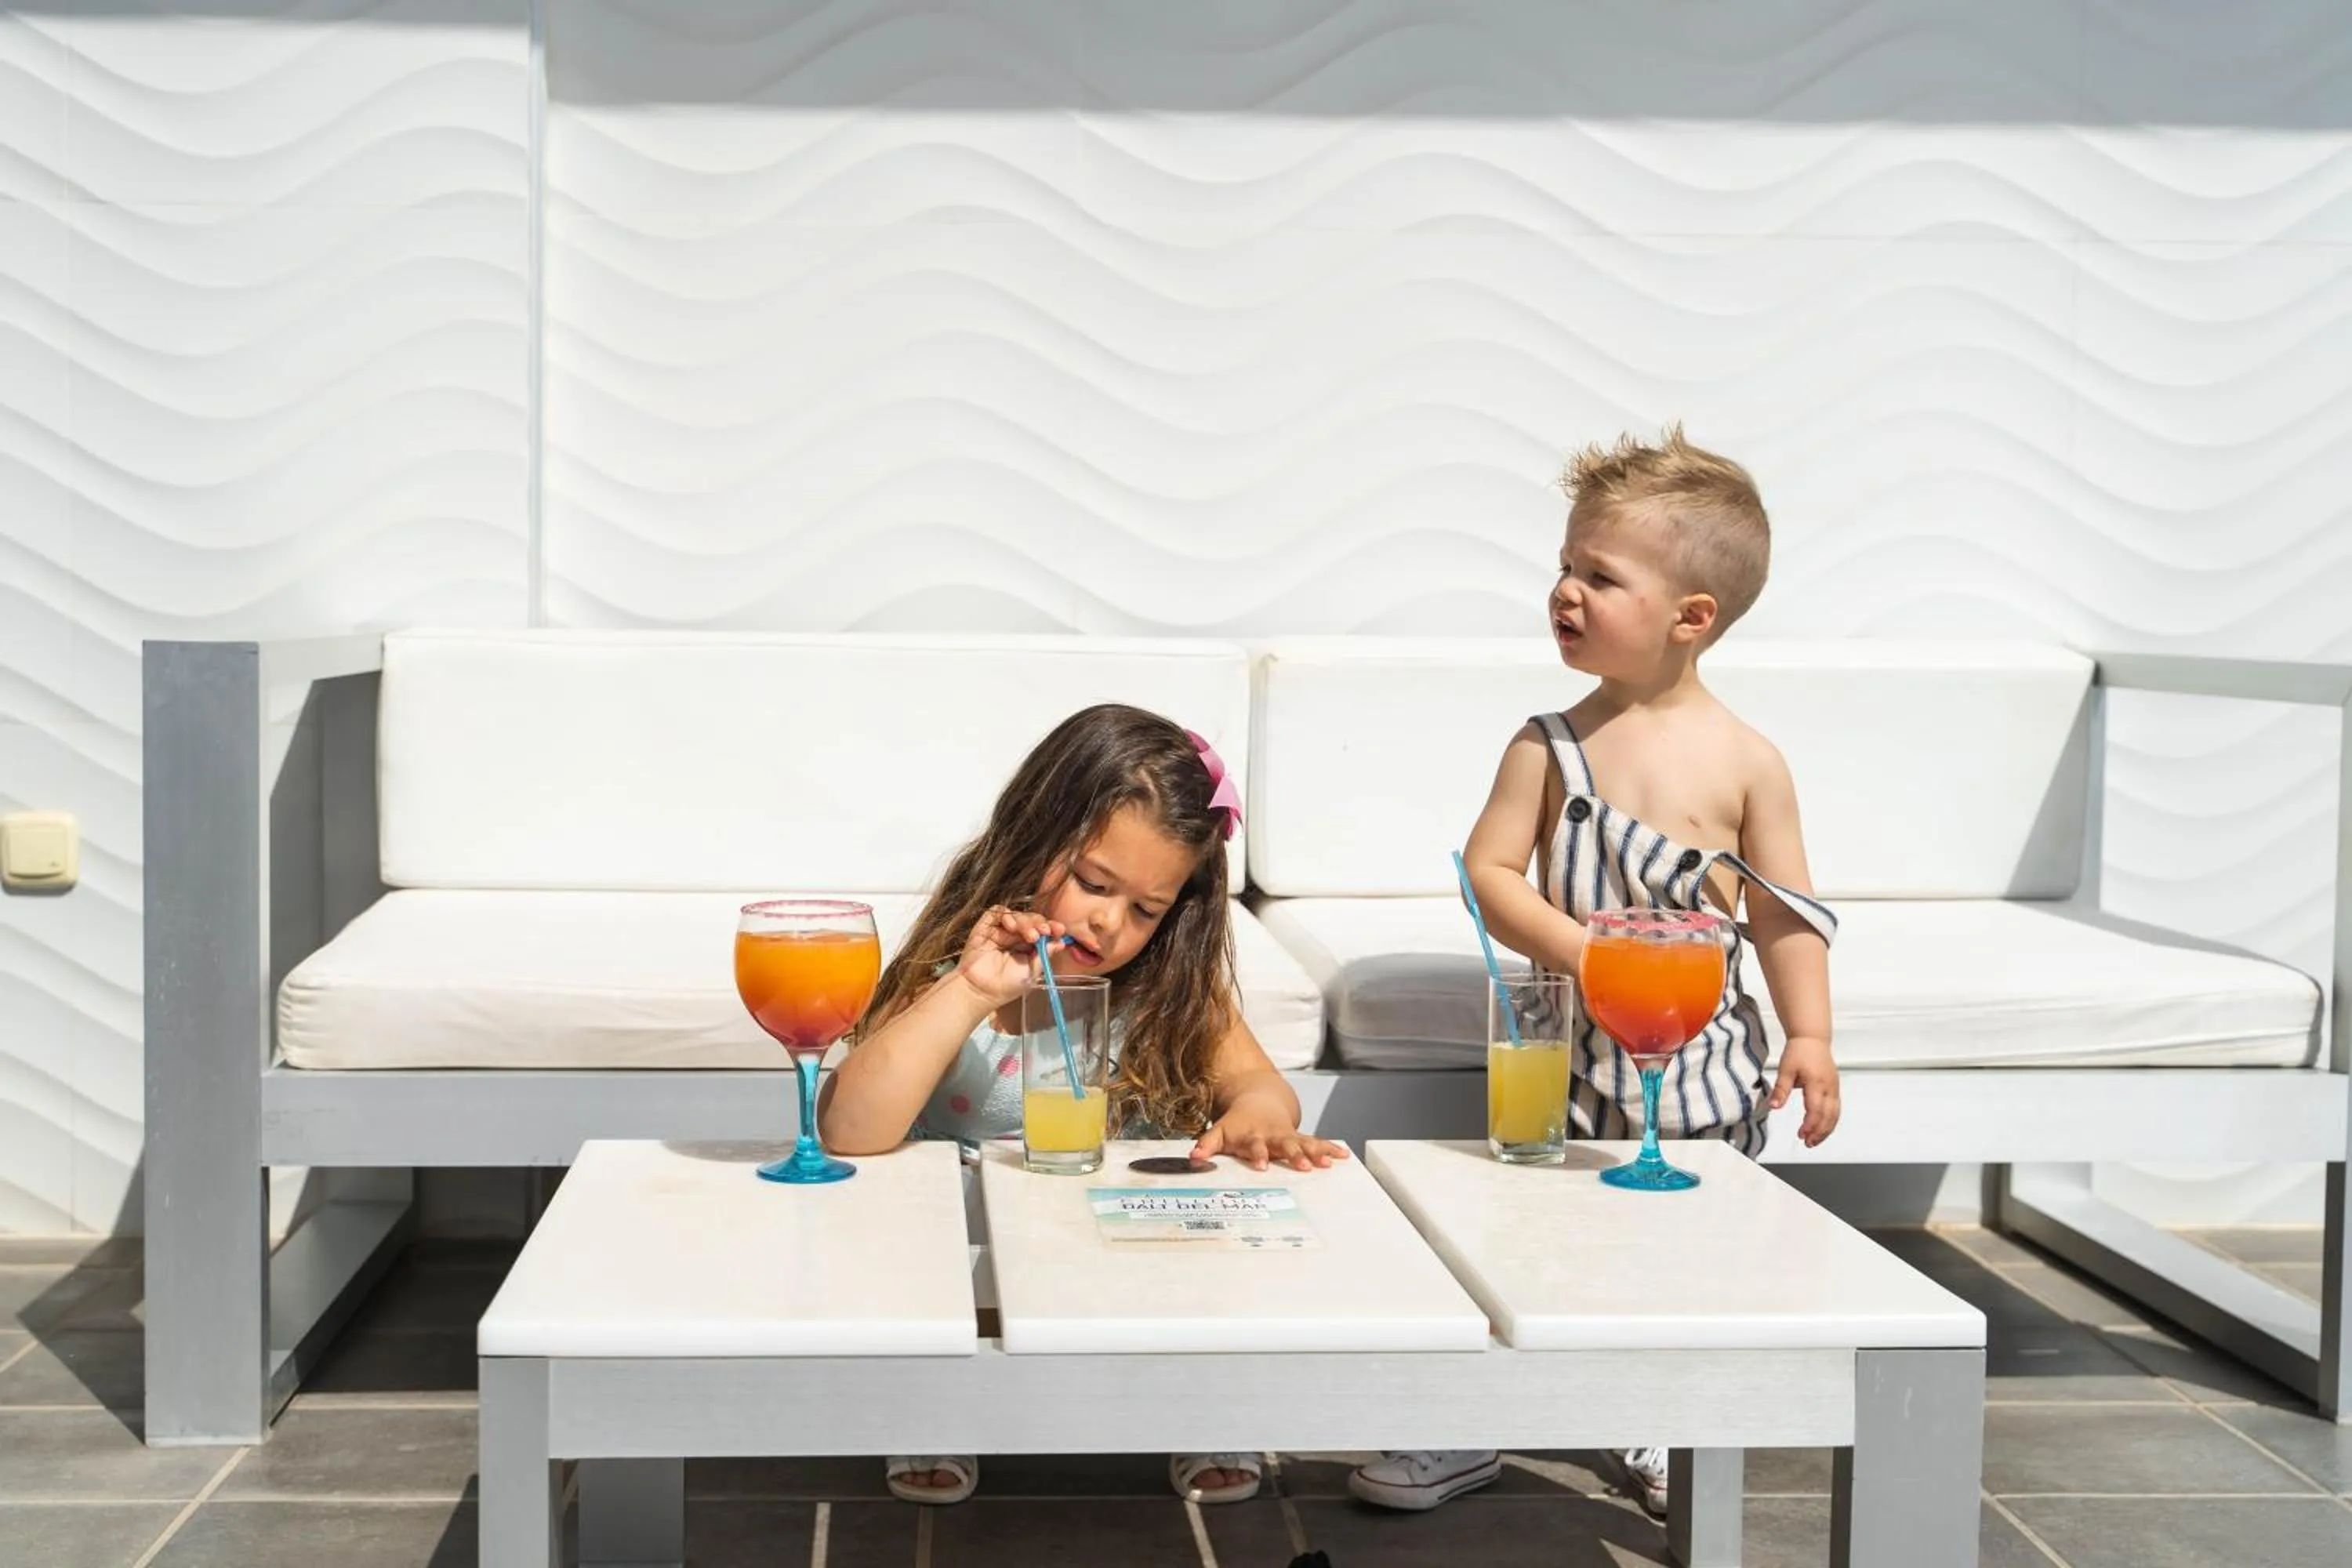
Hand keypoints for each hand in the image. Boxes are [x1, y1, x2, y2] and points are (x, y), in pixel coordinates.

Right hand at [951, 905, 1065, 1010]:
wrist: (980, 990)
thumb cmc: (1006, 986)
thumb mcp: (1032, 971)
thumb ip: (1045, 954)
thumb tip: (1061, 942)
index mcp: (1028, 948)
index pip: (1043, 931)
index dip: (1052, 928)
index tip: (1060, 930)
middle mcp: (1016, 937)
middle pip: (1032, 920)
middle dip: (1041, 924)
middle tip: (1045, 931)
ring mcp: (1001, 931)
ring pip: (1018, 915)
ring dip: (1027, 922)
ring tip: (1030, 936)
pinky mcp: (986, 926)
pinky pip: (999, 912)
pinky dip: (1008, 916)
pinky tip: (1011, 927)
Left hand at [1190, 1104, 1350, 1172]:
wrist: (1258, 1101)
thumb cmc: (1238, 1123)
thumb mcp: (1220, 1131)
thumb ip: (1207, 1145)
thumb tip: (1192, 1159)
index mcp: (1254, 1136)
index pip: (1255, 1147)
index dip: (1258, 1155)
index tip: (1262, 1166)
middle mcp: (1274, 1136)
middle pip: (1285, 1145)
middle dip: (1294, 1155)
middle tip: (1302, 1166)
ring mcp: (1290, 1136)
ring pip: (1305, 1143)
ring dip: (1316, 1153)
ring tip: (1328, 1163)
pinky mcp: (1302, 1138)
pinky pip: (1318, 1143)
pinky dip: (1331, 1149)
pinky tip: (1344, 1156)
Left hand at [1771, 1036, 1839, 1146]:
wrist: (1812, 1038)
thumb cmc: (1799, 1051)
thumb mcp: (1785, 1069)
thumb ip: (1780, 1089)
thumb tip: (1773, 1106)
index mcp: (1817, 1083)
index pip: (1816, 1109)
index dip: (1810, 1125)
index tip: (1801, 1134)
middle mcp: (1830, 1087)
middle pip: (1829, 1116)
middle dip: (1819, 1132)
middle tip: (1808, 1143)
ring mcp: (1835, 1088)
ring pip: (1835, 1114)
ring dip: (1826, 1130)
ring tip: (1814, 1140)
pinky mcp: (1835, 1088)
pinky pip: (1836, 1109)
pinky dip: (1830, 1121)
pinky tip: (1822, 1128)